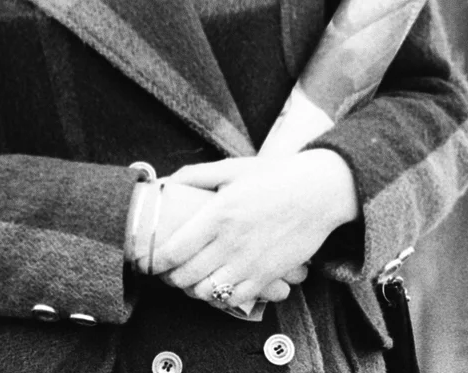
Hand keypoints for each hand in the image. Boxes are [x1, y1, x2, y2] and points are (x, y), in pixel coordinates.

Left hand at [126, 180, 307, 304]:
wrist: (319, 192)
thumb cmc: (275, 177)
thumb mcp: (232, 168)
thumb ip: (196, 175)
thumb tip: (165, 182)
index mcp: (218, 214)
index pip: (174, 251)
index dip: (155, 261)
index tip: (148, 260)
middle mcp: (231, 243)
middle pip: (186, 276)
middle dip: (169, 278)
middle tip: (166, 271)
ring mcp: (251, 263)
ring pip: (207, 293)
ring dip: (192, 290)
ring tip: (189, 279)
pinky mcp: (268, 276)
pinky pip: (235, 300)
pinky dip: (220, 298)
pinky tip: (217, 285)